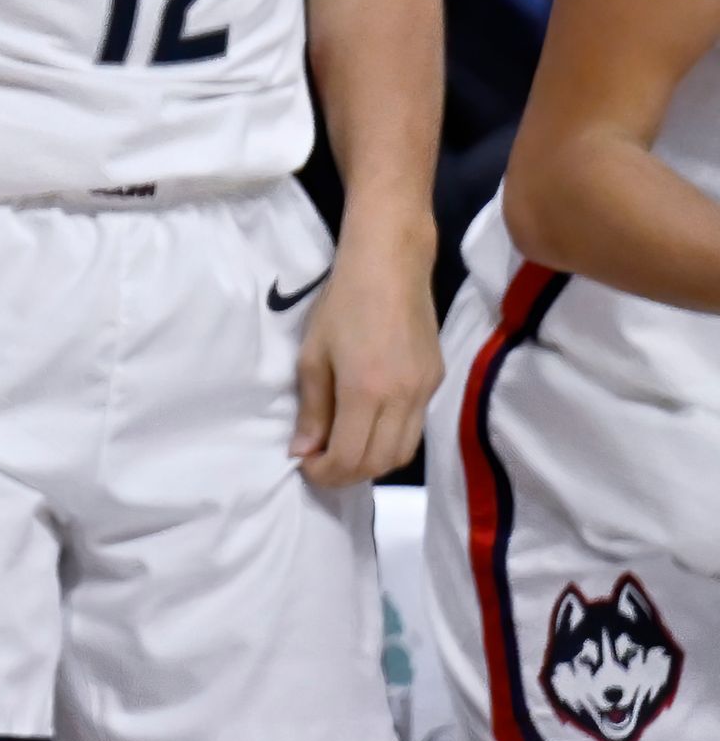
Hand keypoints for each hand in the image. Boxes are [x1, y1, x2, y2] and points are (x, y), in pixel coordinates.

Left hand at [292, 225, 439, 487]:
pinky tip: (368, 429)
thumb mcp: (313, 355)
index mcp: (367, 391)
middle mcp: (403, 398)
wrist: (391, 266)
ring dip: (372, 462)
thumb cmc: (341, 304)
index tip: (305, 467)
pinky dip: (391, 441)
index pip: (351, 457)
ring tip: (342, 452)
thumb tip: (303, 452)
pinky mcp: (437, 381)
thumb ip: (312, 408)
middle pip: (381, 463)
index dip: (326, 473)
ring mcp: (426, 391)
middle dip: (348, 474)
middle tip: (321, 466)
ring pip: (404, 451)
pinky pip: (416, 427)